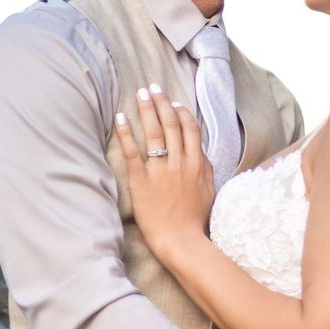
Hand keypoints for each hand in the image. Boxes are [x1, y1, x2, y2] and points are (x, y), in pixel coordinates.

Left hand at [113, 87, 213, 255]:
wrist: (182, 241)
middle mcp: (180, 163)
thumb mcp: (209, 192)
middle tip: (153, 87)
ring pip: (155, 132)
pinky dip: (126, 133)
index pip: (190, 129)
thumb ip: (205, 170)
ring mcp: (161, 171)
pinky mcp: (142, 182)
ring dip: (147, 109)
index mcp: (197, 164)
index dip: (181, 112)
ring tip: (141, 93)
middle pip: (171, 124)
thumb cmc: (196, 221)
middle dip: (162, 102)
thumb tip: (202, 155)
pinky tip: (120, 117)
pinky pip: (133, 152)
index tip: (173, 102)